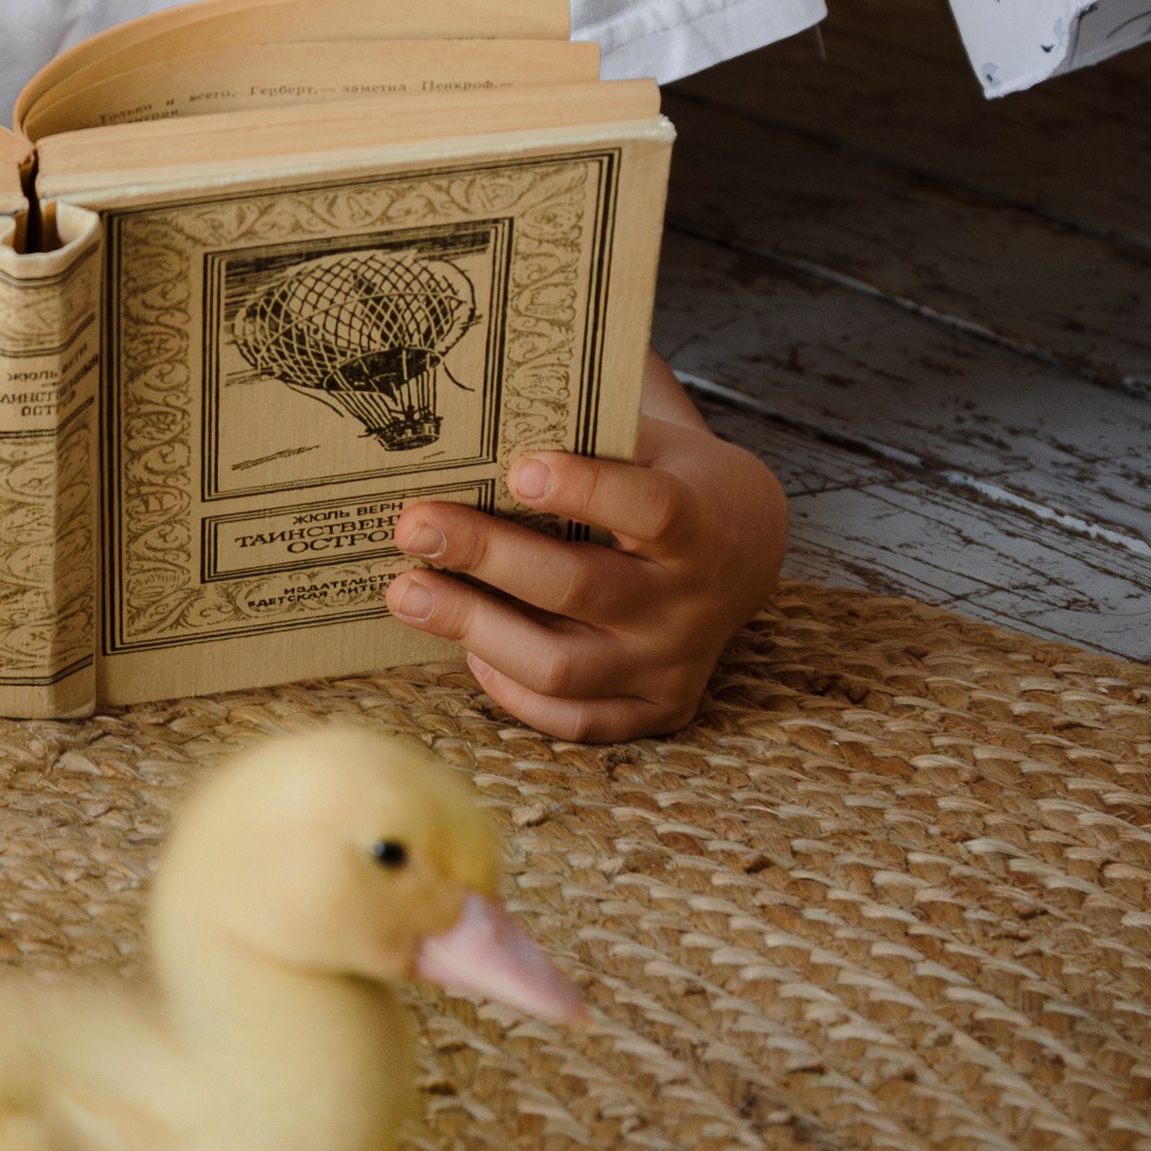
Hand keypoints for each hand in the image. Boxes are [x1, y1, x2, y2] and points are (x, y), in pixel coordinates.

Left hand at [380, 360, 786, 742]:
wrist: (744, 550)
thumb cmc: (670, 479)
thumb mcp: (650, 446)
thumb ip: (585, 438)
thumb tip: (475, 431)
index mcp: (702, 524)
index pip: (651, 510)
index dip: (587, 491)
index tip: (517, 471)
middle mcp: (690, 605)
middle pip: (582, 590)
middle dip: (488, 556)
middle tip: (414, 526)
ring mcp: (673, 665)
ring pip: (562, 666)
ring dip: (474, 629)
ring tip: (407, 593)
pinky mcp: (655, 710)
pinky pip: (574, 718)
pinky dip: (512, 688)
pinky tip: (469, 648)